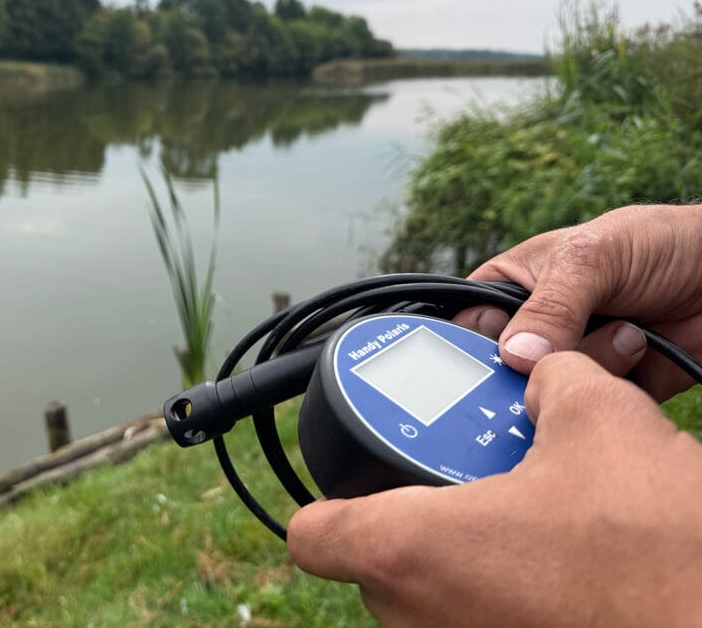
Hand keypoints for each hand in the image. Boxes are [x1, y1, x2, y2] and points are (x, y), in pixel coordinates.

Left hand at [287, 352, 701, 627]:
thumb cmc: (657, 547)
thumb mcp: (600, 418)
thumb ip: (550, 377)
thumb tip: (544, 369)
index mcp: (413, 550)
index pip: (314, 534)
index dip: (329, 495)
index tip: (362, 473)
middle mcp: (422, 619)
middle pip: (376, 559)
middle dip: (413, 512)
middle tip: (460, 476)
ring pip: (430, 595)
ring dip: (462, 552)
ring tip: (523, 511)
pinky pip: (479, 620)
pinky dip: (501, 590)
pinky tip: (558, 558)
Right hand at [454, 204, 701, 400]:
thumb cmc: (656, 243)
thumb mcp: (590, 259)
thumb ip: (549, 306)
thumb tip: (515, 356)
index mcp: (511, 289)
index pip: (467, 326)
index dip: (471, 346)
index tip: (492, 356)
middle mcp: (535, 328)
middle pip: (503, 371)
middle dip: (531, 369)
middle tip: (557, 356)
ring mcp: (572, 358)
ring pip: (550, 392)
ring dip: (593, 365)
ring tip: (629, 331)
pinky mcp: (611, 387)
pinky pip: (593, 407)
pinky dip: (617, 389)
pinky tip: (642, 351)